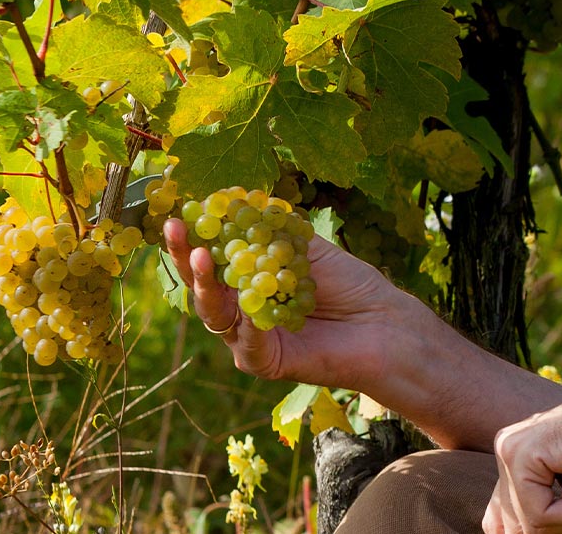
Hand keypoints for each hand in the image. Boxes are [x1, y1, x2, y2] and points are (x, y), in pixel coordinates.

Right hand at [163, 216, 410, 389]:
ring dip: (206, 285)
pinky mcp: (265, 362)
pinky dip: (247, 324)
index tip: (181, 210)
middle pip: (203, 285)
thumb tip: (240, 199)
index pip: (213, 257)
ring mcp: (250, 338)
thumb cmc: (350, 284)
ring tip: (201, 255)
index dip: (195, 235)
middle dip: (186, 255)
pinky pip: (248, 343)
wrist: (386, 323)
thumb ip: (276, 232)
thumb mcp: (310, 249)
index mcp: (249, 280)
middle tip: (175, 227)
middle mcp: (241, 310)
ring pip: (216, 315)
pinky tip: (246, 306)